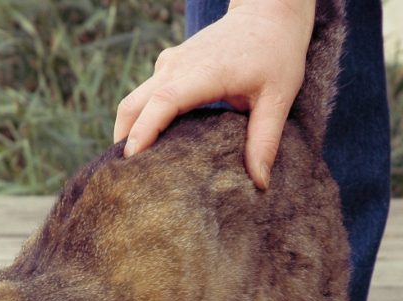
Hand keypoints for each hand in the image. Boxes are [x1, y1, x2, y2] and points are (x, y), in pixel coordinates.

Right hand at [113, 0, 315, 188]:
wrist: (267, 13)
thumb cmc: (275, 54)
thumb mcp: (278, 97)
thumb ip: (265, 140)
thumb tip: (260, 182)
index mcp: (203, 72)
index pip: (163, 102)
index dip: (145, 131)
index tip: (132, 160)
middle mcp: (177, 66)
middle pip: (133, 104)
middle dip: (124, 140)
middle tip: (126, 180)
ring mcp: (170, 63)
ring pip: (134, 100)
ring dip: (128, 131)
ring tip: (134, 171)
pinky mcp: (170, 65)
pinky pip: (145, 95)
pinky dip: (140, 120)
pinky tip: (151, 147)